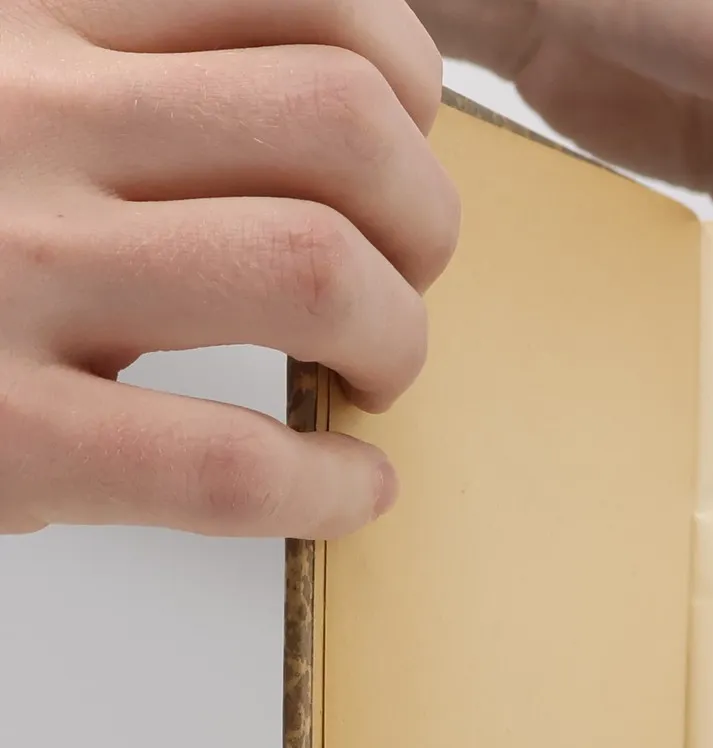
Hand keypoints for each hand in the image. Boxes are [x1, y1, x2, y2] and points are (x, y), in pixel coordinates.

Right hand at [0, 0, 459, 536]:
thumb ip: (109, 52)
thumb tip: (330, 92)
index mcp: (20, 10)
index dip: (398, 75)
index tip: (400, 140)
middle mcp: (15, 111)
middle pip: (342, 124)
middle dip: (425, 216)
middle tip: (404, 275)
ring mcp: (3, 271)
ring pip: (316, 271)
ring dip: (397, 338)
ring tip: (371, 373)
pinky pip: (229, 461)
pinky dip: (331, 485)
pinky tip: (348, 488)